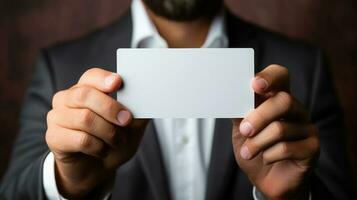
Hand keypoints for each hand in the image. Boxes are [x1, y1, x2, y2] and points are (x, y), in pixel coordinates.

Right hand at [46, 68, 147, 197]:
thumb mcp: (131, 126)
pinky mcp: (54, 137)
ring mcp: (57, 117)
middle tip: (126, 120)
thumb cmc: (113, 142)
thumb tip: (150, 97)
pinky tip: (102, 151)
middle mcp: (67, 99)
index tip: (118, 83)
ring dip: (108, 133)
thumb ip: (138, 110)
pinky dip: (98, 147)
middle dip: (111, 108)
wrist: (97, 170)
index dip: (103, 79)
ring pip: (85, 118)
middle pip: (85, 95)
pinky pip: (80, 139)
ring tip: (116, 141)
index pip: (91, 76)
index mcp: (86, 89)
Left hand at [232, 65, 319, 199]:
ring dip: (257, 143)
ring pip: (281, 128)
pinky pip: (287, 148)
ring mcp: (307, 128)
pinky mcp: (312, 148)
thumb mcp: (241, 130)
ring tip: (248, 152)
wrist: (265, 180)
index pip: (280, 76)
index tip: (254, 84)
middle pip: (284, 100)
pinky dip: (269, 155)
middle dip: (259, 117)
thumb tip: (230, 99)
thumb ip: (239, 113)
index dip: (269, 77)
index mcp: (277, 99)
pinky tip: (266, 158)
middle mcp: (295, 110)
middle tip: (245, 130)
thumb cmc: (255, 151)